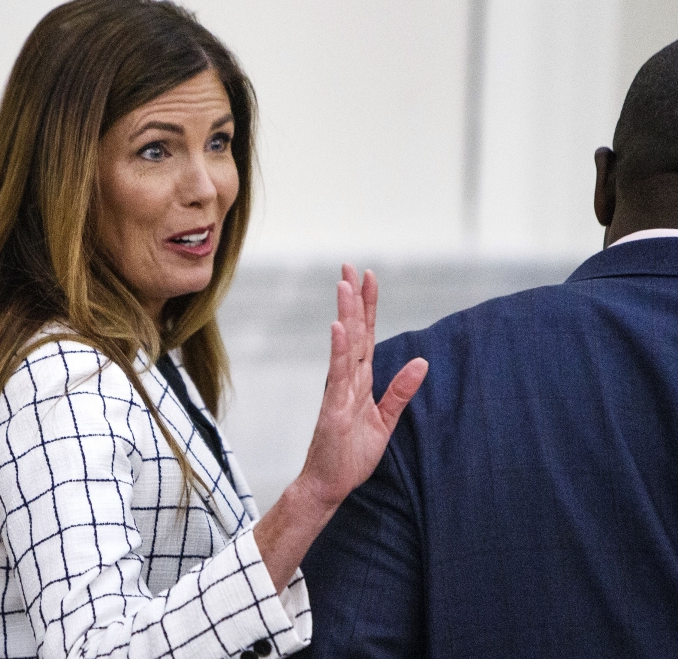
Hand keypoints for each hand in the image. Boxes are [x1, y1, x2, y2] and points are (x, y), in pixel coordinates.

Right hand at [297, 264, 427, 509]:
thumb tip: (422, 363)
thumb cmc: (351, 455)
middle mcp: (348, 380)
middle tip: (350, 267)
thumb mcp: (385, 421)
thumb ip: (400, 391)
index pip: (366, 336)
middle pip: (355, 332)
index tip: (367, 277)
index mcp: (361, 381)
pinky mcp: (334, 407)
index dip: (368, 307)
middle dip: (353, 299)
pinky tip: (340, 328)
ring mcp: (338, 391)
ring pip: (345, 346)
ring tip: (344, 285)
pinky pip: (338, 374)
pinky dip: (339, 349)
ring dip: (346, 314)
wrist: (329, 484)